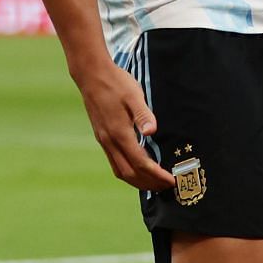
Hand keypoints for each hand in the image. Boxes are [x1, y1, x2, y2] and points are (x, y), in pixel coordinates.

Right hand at [75, 59, 173, 191]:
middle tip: (166, 187)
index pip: (141, 163)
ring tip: (155, 184)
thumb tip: (152, 131)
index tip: (171, 180)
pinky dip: (128, 172)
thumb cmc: (116, 83)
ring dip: (138, 181)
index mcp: (119, 133)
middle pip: (129, 173)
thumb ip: (143, 114)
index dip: (157, 175)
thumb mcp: (134, 95)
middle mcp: (109, 141)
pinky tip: (138, 170)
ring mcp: (104, 140)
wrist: (91, 75)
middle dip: (149, 183)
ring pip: (120, 171)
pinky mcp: (102, 137)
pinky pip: (115, 163)